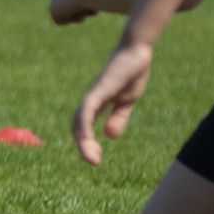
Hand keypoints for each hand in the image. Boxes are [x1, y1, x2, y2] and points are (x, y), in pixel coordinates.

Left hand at [72, 39, 152, 166]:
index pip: (83, 126)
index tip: (95, 159)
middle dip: (83, 145)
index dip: (86, 143)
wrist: (136, 51)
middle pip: (77, 125)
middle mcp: (90, 99)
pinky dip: (84, 124)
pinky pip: (87, 109)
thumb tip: (109, 136)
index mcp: (96, 104)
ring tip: (92, 157)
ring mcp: (94, 93)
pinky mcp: (99, 88)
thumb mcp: (126, 101)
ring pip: (79, 120)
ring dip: (83, 140)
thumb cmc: (130, 73)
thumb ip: (118, 117)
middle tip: (93, 162)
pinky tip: (87, 136)